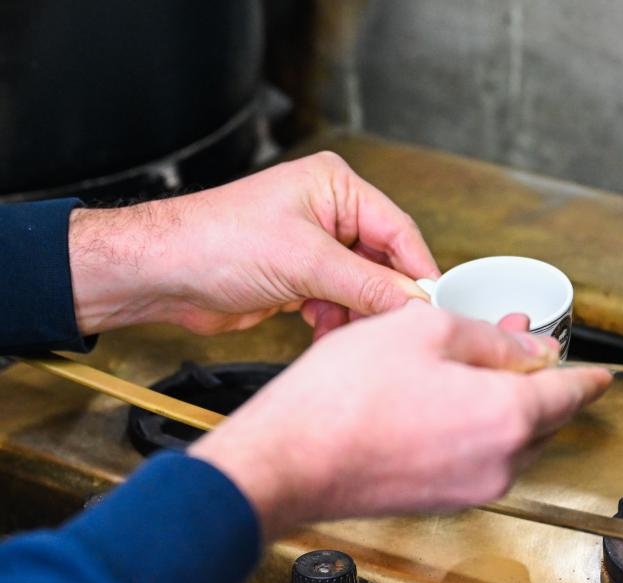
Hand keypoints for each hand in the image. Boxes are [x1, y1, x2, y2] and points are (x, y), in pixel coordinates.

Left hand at [68, 152, 438, 336]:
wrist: (162, 275)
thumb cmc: (216, 243)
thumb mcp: (306, 263)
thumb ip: (368, 284)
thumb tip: (414, 303)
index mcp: (335, 187)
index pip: (398, 230)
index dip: (417, 271)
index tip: (435, 306)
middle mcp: (329, 212)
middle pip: (383, 262)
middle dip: (383, 297)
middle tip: (392, 328)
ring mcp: (314, 246)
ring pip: (362, 288)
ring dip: (356, 313)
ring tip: (344, 330)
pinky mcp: (300, 277)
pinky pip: (338, 302)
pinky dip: (335, 320)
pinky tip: (320, 329)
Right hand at [189, 302, 611, 540]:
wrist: (287, 463)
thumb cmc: (343, 398)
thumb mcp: (424, 331)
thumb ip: (490, 336)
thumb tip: (528, 345)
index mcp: (508, 416)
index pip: (571, 392)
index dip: (587, 374)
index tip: (598, 371)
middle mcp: (500, 463)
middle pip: (544, 416)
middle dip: (537, 378)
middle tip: (517, 342)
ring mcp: (471, 488)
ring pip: (510, 438)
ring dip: (504, 401)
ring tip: (469, 362)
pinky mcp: (442, 500)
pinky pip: (479, 457)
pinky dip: (476, 426)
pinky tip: (444, 397)